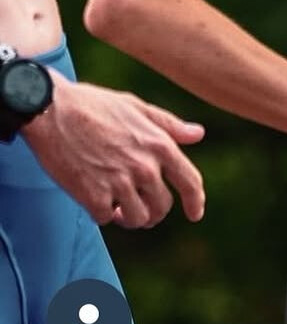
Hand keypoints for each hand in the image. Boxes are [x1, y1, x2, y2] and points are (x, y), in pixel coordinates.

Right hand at [22, 74, 204, 227]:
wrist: (51, 110)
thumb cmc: (93, 105)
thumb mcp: (136, 107)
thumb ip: (169, 125)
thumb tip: (198, 134)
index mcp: (159, 144)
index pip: (190, 180)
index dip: (196, 201)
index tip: (195, 215)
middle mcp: (144, 166)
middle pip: (162, 206)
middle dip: (153, 211)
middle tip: (141, 207)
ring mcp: (119, 183)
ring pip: (137, 218)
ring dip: (129, 217)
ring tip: (118, 206)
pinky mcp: (93, 196)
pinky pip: (106, 218)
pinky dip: (103, 214)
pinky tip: (97, 201)